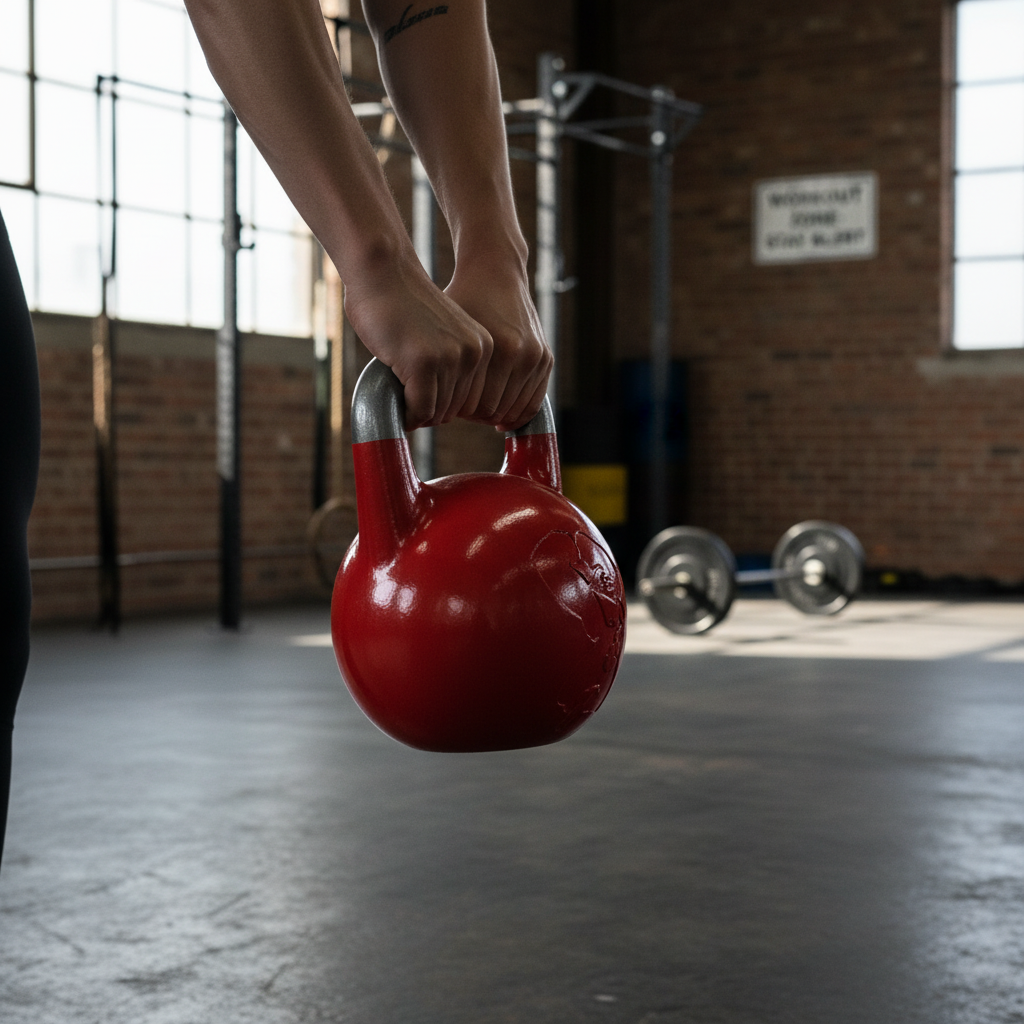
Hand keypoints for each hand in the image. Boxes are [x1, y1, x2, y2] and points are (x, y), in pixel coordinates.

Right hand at [342, 249, 493, 429]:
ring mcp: (450, 358)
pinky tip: (396, 401)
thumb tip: (447, 412)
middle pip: (455, 410)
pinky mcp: (423, 363)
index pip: (472, 401)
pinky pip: (419, 409)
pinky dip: (406, 413)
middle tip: (407, 393)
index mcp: (484, 346)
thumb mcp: (444, 336)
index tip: (424, 395)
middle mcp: (474, 353)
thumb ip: (453, 364)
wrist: (382, 271)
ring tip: (400, 390)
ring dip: (416, 411)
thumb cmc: (403, 305)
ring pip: (436, 412)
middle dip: (429, 409)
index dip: (444, 405)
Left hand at [444, 255, 552, 431]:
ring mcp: (535, 356)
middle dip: (472, 415)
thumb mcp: (443, 331)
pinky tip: (497, 414)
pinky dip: (515, 412)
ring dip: (493, 415)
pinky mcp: (545, 358)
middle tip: (456, 411)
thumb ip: (435, 370)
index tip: (440, 410)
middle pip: (493, 411)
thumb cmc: (460, 299)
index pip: (473, 407)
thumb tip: (419, 412)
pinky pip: (533, 402)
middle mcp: (518, 354)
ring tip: (474, 409)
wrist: (493, 271)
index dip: (454, 413)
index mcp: (493, 349)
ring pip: (513, 410)